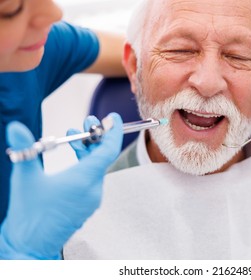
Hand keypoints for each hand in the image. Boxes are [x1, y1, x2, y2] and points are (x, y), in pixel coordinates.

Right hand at [0, 113, 122, 258]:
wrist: (30, 247)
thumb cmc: (28, 215)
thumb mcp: (25, 178)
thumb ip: (24, 149)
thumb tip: (16, 127)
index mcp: (84, 180)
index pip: (109, 150)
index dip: (114, 131)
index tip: (114, 117)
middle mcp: (93, 189)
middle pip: (103, 156)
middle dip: (96, 135)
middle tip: (88, 120)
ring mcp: (92, 199)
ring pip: (96, 167)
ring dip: (89, 149)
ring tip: (75, 134)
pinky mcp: (87, 205)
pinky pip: (92, 178)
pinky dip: (86, 164)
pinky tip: (74, 155)